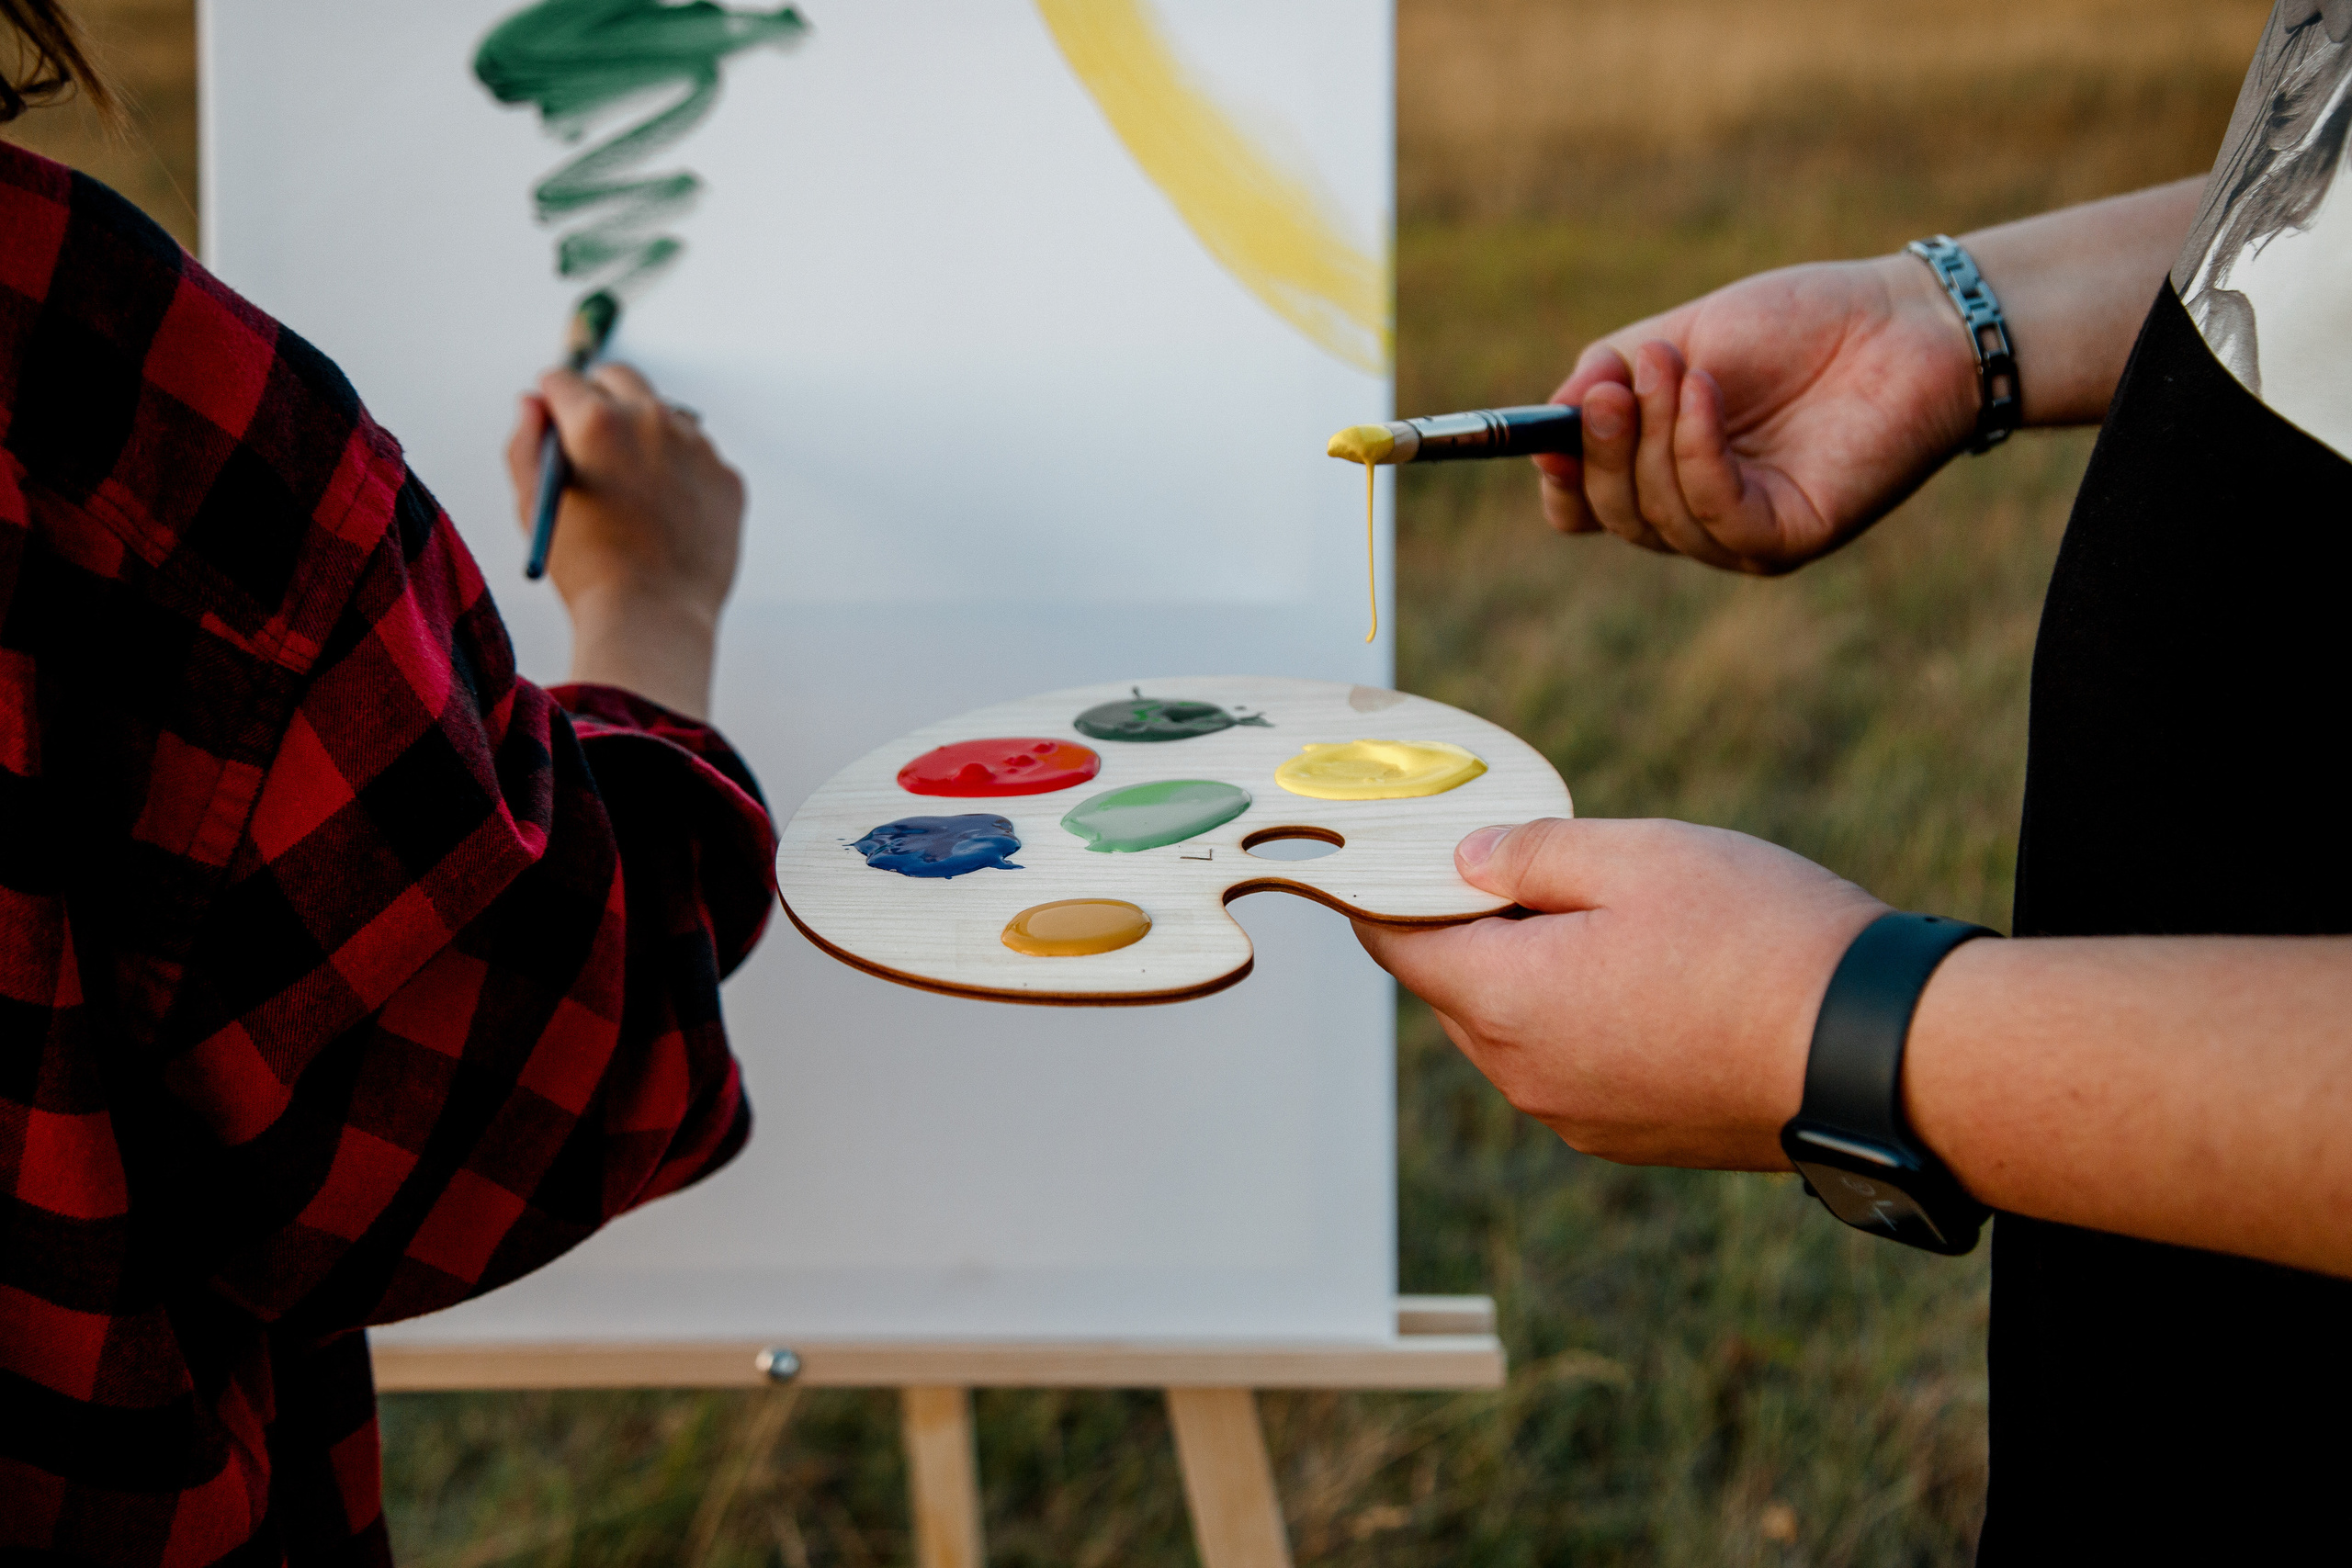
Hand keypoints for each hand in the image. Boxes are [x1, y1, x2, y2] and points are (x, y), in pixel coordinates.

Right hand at [505, 364, 744, 717]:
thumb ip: (525, 443)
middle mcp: (651, 420)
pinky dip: (682, 474)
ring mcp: (697, 446)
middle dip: (599, 397)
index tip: (553, 418)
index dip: (551, 401)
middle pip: (620, 378)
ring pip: (664, 417)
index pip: (564, 380)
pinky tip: (666, 513)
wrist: (652, 618)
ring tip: (631, 486)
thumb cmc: (583, 567)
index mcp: (595, 420)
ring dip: (645, 435)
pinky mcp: (727, 477)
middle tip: (591, 433)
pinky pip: (699, 458)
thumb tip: (533, 402)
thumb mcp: (534, 504)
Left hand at [1355, 819, 1885, 1168]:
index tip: (1398, 851)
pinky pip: (1570, 1070)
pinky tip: (1651, 980)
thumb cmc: (1761, 941)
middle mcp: (1525, 1077)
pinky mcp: (1632, 1139)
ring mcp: (1578, 1118)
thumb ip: (1529, 856)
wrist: (1877, 1056)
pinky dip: (1582, 1022)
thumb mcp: (1637, 856)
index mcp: (1507, 1002)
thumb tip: (1462, 862)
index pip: (1399, 944)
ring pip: (1514, 1033)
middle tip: (1529, 868)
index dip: (1389, 890)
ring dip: (1533, 978)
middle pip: (1455, 991)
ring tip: (1610, 921)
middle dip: (1474, 930)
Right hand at [1537, 254, 1978, 572]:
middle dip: (1600, 445)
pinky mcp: (1789, 537)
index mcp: (1661, 471)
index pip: (1583, 508)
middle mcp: (1695, 514)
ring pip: (1656, 516)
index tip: (1546, 430)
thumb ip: (1611, 374)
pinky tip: (1705, 392)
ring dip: (1653, 434)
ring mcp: (1741, 535)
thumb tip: (1554, 414)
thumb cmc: (1799, 324)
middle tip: (1613, 381)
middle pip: (1610, 514)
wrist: (1906, 320)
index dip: (1558, 476)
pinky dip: (1696, 452)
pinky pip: (1716, 514)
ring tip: (1675, 363)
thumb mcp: (1680, 336)